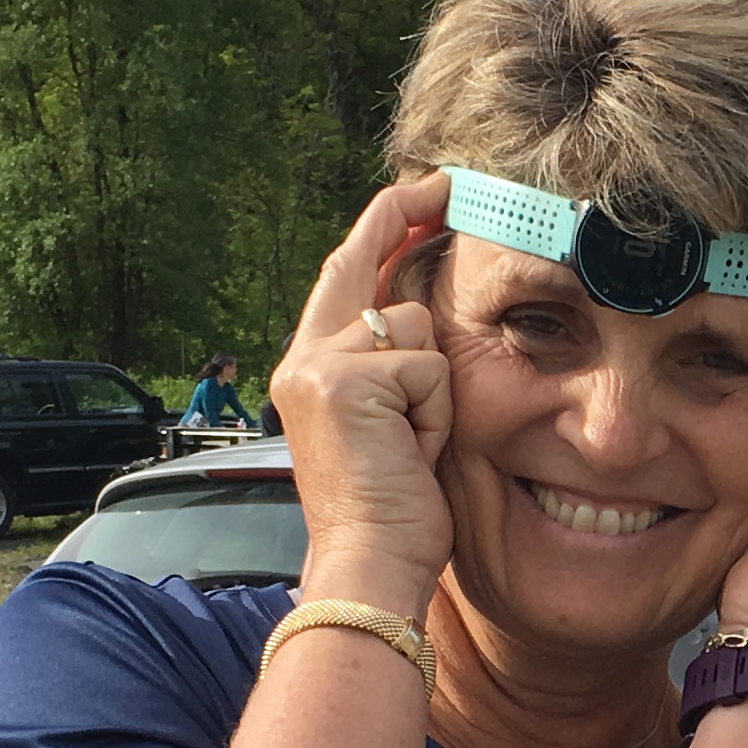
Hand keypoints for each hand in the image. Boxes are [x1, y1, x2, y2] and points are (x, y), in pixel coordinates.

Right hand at [269, 173, 455, 615]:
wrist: (366, 565)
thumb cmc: (388, 511)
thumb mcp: (388, 426)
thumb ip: (390, 369)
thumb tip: (421, 311)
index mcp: (307, 370)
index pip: (345, 278)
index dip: (379, 231)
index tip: (415, 197)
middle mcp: (303, 359)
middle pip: (362, 263)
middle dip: (402, 214)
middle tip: (444, 182)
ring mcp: (320, 366)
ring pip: (414, 325)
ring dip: (434, 388)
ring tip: (413, 443)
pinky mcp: (349, 381)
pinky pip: (430, 367)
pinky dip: (436, 413)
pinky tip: (413, 452)